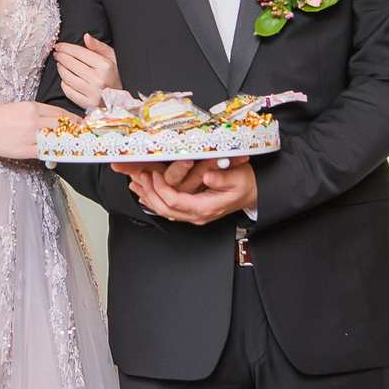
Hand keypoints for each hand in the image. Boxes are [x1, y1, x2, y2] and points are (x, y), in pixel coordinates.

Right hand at [0, 101, 77, 160]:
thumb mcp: (18, 108)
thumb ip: (36, 114)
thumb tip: (51, 122)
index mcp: (33, 107)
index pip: (61, 113)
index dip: (74, 120)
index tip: (82, 125)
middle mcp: (34, 120)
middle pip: (63, 126)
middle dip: (76, 132)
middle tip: (84, 137)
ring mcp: (29, 135)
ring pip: (56, 140)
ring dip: (67, 144)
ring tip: (75, 147)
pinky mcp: (23, 150)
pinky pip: (44, 152)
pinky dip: (53, 154)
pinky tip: (58, 155)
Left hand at [53, 33, 121, 109]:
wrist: (123, 99)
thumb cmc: (117, 76)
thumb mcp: (113, 58)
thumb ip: (99, 46)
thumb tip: (86, 37)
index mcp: (105, 66)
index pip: (79, 53)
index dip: (66, 47)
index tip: (59, 46)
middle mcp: (98, 80)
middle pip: (71, 64)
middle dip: (61, 56)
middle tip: (57, 53)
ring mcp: (92, 93)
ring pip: (67, 77)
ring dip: (60, 69)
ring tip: (60, 64)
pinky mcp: (87, 104)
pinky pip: (68, 92)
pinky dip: (64, 84)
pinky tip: (65, 79)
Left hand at [116, 158, 256, 224]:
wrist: (252, 193)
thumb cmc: (245, 184)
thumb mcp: (238, 177)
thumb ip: (222, 177)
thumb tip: (208, 176)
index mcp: (206, 207)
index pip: (175, 202)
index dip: (161, 188)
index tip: (154, 174)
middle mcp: (197, 214)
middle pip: (165, 209)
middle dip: (149, 192)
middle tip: (140, 176)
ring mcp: (194, 214)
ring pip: (164, 211)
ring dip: (148, 197)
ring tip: (136, 182)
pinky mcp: (192, 210)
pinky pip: (169, 209)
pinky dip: (155, 200)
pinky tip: (145, 192)